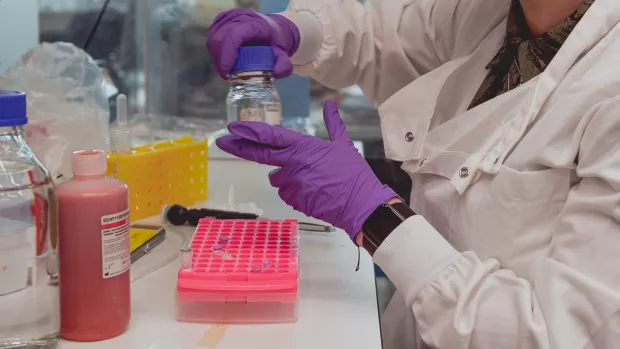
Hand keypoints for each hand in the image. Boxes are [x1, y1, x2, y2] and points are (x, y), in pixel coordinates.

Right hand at [207, 9, 299, 78]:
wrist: (273, 29)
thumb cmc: (276, 42)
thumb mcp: (284, 54)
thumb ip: (283, 65)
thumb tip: (274, 73)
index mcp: (255, 23)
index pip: (235, 34)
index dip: (228, 53)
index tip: (227, 72)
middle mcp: (239, 17)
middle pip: (221, 38)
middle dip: (221, 60)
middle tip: (227, 75)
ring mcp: (228, 18)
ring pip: (214, 38)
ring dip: (217, 57)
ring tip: (226, 70)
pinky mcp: (220, 22)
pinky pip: (213, 38)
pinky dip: (216, 52)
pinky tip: (223, 62)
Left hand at [216, 101, 397, 240]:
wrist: (359, 204)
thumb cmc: (352, 174)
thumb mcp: (343, 144)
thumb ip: (334, 123)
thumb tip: (330, 103)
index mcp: (303, 147)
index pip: (270, 136)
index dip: (248, 131)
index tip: (232, 127)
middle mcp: (292, 164)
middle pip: (260, 154)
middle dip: (239, 146)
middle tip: (223, 141)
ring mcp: (291, 183)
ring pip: (278, 178)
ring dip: (286, 176)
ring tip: (311, 178)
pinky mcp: (293, 200)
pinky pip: (287, 193)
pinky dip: (295, 191)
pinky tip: (313, 191)